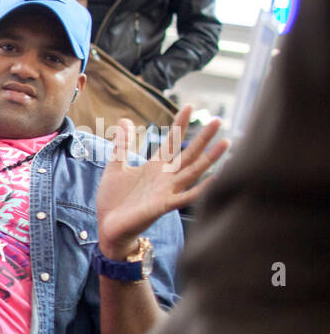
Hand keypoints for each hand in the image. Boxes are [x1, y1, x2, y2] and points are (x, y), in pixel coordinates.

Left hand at [95, 106, 227, 256]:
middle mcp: (166, 177)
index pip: (171, 141)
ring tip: (226, 143)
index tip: (188, 106)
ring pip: (193, 172)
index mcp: (155, 167)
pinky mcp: (163, 206)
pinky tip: (215, 180)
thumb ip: (121, 145)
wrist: (109, 228)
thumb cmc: (114, 200)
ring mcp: (167, 191)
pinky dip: (200, 190)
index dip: (179, 124)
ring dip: (210, 158)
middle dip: (203, 138)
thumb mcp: (115, 167)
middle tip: (217, 119)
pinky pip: (186, 197)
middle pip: (189, 154)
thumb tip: (124, 120)